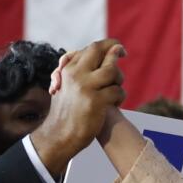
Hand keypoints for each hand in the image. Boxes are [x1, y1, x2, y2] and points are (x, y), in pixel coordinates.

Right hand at [30, 39, 126, 174]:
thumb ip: (79, 72)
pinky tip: (115, 104)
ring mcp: (86, 87)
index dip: (106, 45)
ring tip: (116, 91)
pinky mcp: (96, 101)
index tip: (116, 48)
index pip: (90, 49)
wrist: (58, 137)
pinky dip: (120, 97)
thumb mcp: (66, 87)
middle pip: (99, 51)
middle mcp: (76, 75)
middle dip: (115, 50)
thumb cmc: (66, 114)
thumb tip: (101, 56)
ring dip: (119, 79)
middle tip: (124, 52)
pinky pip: (117, 91)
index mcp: (68, 70)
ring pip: (112, 71)